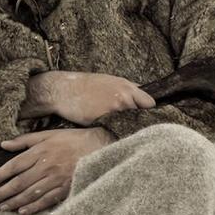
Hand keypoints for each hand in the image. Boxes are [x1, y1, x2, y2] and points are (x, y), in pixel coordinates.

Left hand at [0, 127, 112, 213]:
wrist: (100, 147)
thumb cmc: (72, 139)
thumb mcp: (48, 134)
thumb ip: (25, 140)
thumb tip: (3, 144)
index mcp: (40, 151)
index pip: (15, 165)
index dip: (1, 174)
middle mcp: (46, 166)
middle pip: (19, 182)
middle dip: (3, 192)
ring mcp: (56, 179)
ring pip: (31, 193)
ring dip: (14, 202)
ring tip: (3, 207)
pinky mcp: (66, 189)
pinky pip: (46, 201)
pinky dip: (34, 207)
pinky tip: (22, 212)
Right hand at [23, 70, 154, 124]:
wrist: (64, 90)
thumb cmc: (85, 85)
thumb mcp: (109, 81)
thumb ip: (127, 90)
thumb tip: (144, 99)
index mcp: (127, 87)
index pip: (150, 103)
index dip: (148, 112)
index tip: (145, 118)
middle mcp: (124, 98)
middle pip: (142, 116)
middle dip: (138, 122)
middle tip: (134, 128)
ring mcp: (114, 110)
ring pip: (129, 125)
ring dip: (126, 129)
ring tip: (119, 130)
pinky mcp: (103, 120)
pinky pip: (115, 131)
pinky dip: (113, 132)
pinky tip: (107, 132)